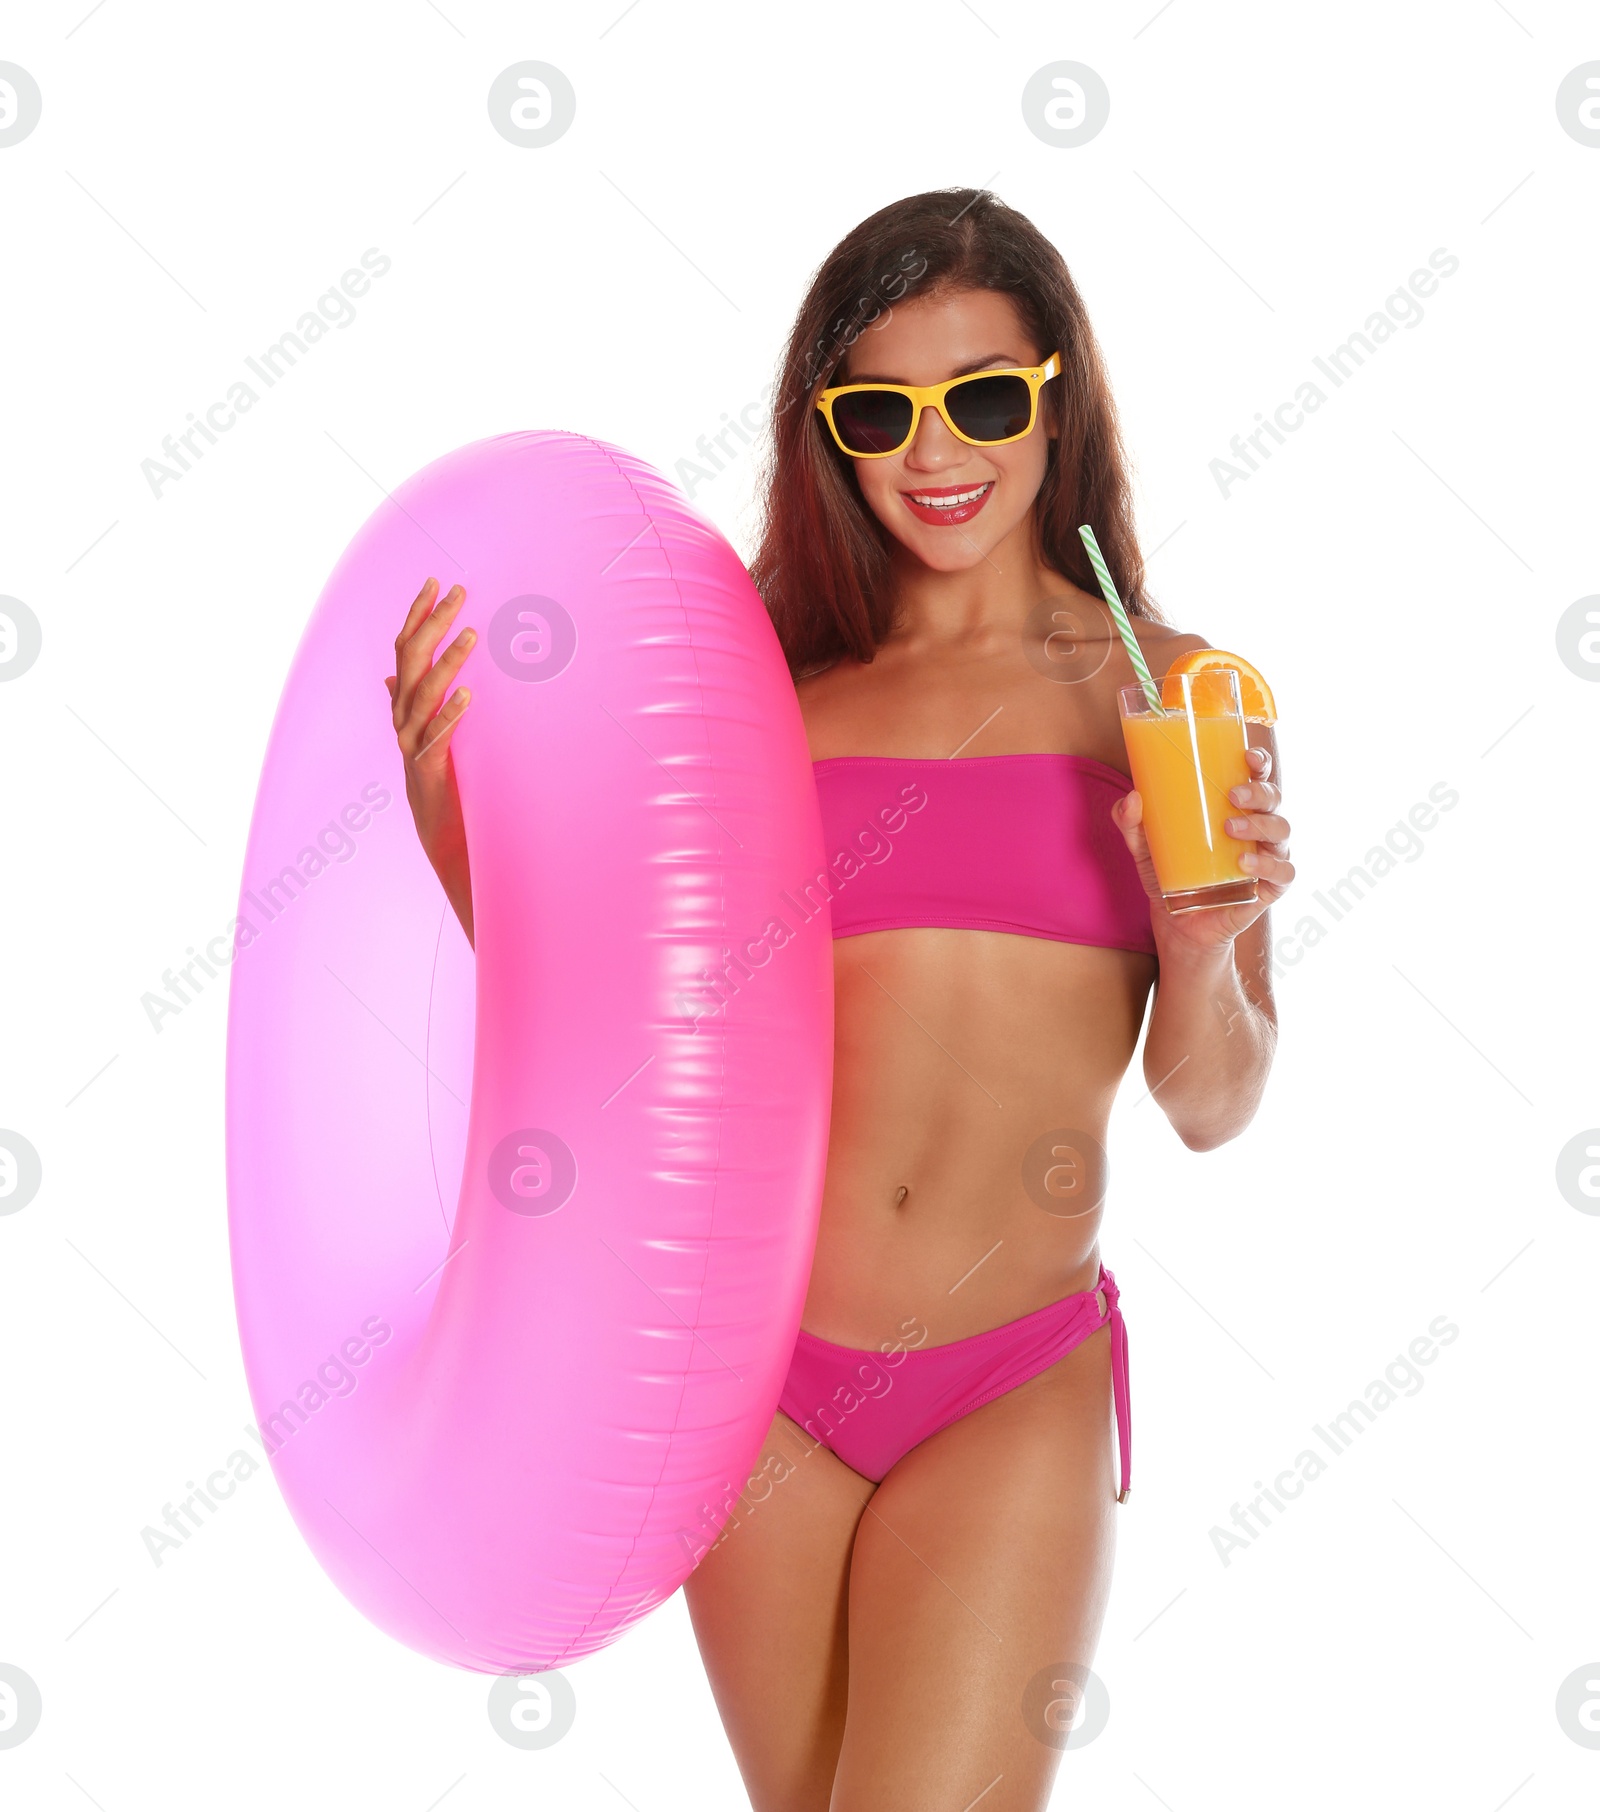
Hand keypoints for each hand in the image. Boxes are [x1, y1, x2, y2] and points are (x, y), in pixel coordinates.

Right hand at [386, 577, 475, 943]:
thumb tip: (390, 673)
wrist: (437, 831)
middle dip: (434, 623)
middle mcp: (401, 717)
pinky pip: (437, 737)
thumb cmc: (437, 775)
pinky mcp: (428, 768)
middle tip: (460, 592)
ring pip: (423, 693)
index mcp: (402, 702)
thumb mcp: (424, 731)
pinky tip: (471, 695)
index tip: (435, 581)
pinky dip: (452, 714)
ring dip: (448, 662)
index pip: (404, 646)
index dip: (416, 614)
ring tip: (472, 634)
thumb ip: (408, 700)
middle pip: (411, 659)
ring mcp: (411, 743)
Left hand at [1111, 743, 1293, 953]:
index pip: (1257, 777)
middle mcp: (1257, 828)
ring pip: (1281, 831)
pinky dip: (1268, 866)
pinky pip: (1283, 873)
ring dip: (1260, 825)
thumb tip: (1132, 797)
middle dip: (1259, 792)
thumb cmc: (1169, 873)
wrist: (1177, 924)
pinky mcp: (1268, 888)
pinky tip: (1245, 864)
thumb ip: (1132, 822)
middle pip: (1274, 799)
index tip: (1247, 756)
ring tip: (1231, 828)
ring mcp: (1267, 857)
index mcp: (1234, 809)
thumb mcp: (1144, 847)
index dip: (1260, 763)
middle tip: (1232, 796)